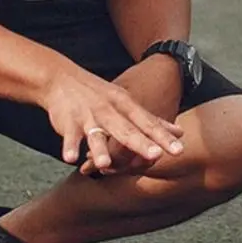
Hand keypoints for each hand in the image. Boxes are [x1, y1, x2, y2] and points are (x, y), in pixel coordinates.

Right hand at [40, 61, 184, 171]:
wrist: (62, 78)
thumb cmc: (100, 95)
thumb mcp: (128, 102)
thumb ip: (152, 120)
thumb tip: (179, 133)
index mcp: (126, 106)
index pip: (147, 124)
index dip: (163, 137)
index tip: (179, 150)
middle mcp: (109, 111)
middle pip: (126, 130)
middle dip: (140, 143)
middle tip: (156, 155)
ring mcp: (88, 116)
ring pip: (96, 135)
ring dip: (100, 149)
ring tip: (105, 164)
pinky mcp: (69, 122)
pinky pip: (70, 136)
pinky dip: (69, 146)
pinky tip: (71, 158)